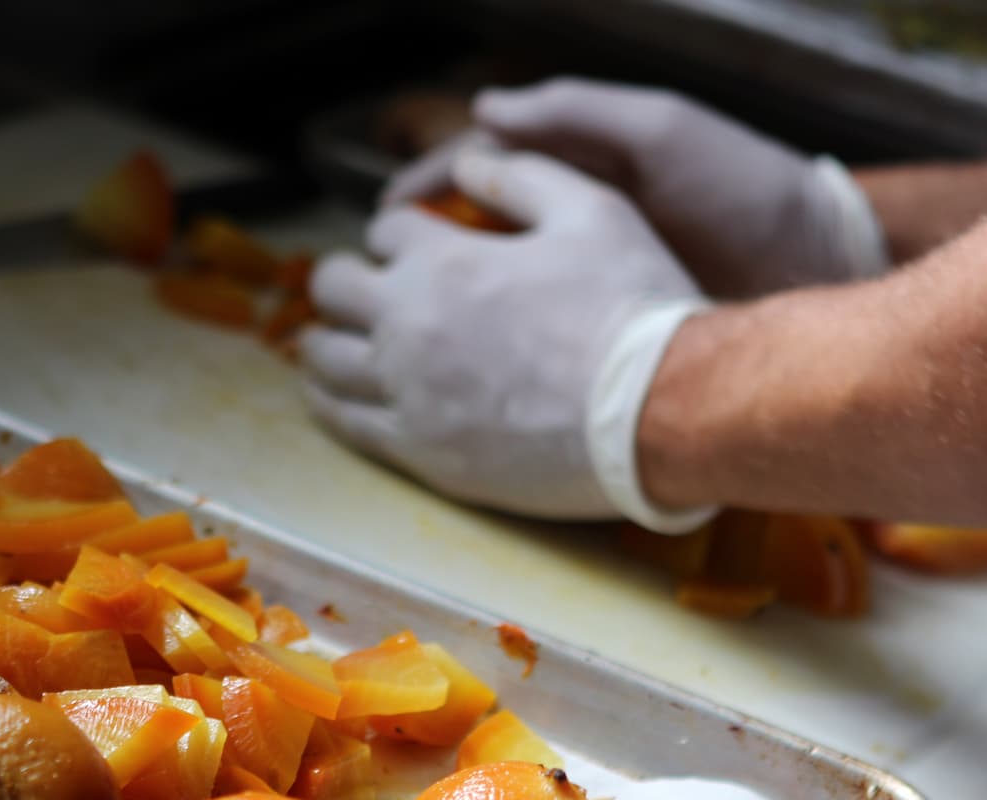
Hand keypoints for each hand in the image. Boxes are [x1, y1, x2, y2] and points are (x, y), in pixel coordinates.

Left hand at [302, 145, 715, 531]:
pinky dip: (330, 404)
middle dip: (345, 280)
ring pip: (325, 360)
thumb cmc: (635, 306)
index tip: (414, 246)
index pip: (387, 231)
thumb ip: (523, 178)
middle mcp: (409, 324)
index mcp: (444, 261)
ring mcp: (409, 392)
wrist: (661, 410)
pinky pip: (347, 425)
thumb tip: (471, 161)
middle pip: (334, 288)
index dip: (401, 233)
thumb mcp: (594, 211)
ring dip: (325, 341)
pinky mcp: (420, 451)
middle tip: (360, 291)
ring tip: (331, 343)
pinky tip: (330, 397)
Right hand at [386, 78, 887, 297]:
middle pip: (469, 223)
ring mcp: (583, 268)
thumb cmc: (740, 190)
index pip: (475, 164)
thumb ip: (576, 114)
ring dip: (446, 296)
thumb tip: (483, 110)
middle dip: (418, 247)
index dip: (424, 187)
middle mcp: (570, 213)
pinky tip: (462, 356)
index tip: (384, 220)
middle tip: (379, 277)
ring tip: (406, 320)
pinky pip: (527, 322)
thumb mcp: (660, 134)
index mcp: (576, 162)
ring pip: (491, 278)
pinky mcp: (600, 317)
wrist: (812, 264)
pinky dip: (489, 334)